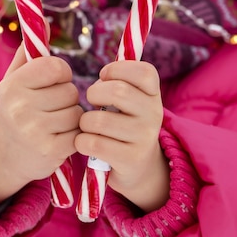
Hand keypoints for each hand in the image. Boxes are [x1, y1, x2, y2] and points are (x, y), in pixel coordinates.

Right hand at [0, 43, 82, 209]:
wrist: (4, 157)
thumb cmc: (15, 108)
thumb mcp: (14, 79)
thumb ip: (29, 50)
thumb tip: (44, 21)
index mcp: (13, 86)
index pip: (56, 67)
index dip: (61, 73)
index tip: (52, 81)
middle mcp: (20, 108)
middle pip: (70, 90)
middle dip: (67, 96)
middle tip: (51, 106)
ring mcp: (35, 132)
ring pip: (77, 112)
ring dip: (72, 115)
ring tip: (54, 121)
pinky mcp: (51, 151)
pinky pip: (79, 132)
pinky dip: (74, 133)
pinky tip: (59, 136)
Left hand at [75, 61, 169, 212]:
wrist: (139, 168)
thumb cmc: (124, 124)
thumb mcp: (130, 101)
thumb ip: (119, 82)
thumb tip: (104, 74)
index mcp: (153, 95)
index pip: (144, 72)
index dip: (118, 68)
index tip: (104, 77)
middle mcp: (154, 114)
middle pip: (117, 92)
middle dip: (94, 93)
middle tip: (91, 102)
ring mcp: (144, 138)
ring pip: (100, 120)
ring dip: (85, 122)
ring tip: (88, 126)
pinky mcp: (131, 159)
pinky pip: (94, 143)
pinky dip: (82, 142)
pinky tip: (86, 143)